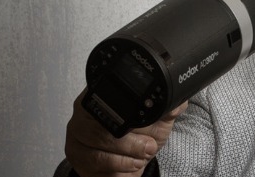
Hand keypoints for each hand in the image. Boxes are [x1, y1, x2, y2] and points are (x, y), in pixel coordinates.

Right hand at [64, 90, 187, 176]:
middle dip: (130, 136)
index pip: (113, 92)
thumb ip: (168, 108)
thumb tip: (178, 102)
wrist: (129, 162)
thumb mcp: (158, 121)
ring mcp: (77, 132)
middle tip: (149, 145)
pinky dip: (118, 163)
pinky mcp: (76, 154)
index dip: (132, 108)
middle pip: (102, 117)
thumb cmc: (140, 137)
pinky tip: (132, 163)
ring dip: (126, 150)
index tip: (151, 120)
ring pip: (97, 139)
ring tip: (144, 154)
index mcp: (105, 91)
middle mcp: (85, 109)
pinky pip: (94, 159)